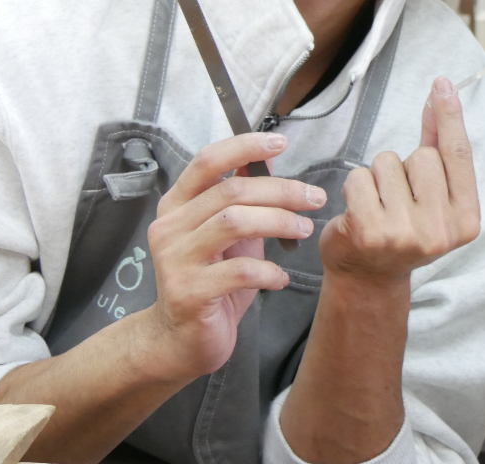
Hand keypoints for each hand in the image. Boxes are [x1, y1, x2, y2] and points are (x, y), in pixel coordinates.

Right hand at [143, 133, 326, 378]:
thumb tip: (270, 159)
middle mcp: (169, 227)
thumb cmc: (211, 280)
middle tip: (315, 198)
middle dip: (282, 190)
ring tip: (304, 230)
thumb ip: (243, 199)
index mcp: (177, 206)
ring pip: (234, 222)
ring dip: (279, 222)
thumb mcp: (228, 234)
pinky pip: (239, 271)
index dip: (244, 146)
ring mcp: (175, 260)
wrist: (179, 341)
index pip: (207, 161)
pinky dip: (269, 270)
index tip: (280, 142)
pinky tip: (281, 278)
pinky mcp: (188, 293)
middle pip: (231, 191)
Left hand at [319, 77, 480, 285]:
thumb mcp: (432, 195)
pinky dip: (355, 187)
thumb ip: (439, 147)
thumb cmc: (403, 228)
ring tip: (379, 206)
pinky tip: (358, 211)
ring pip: (388, 163)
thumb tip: (441, 96)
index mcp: (466, 219)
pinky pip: (360, 177)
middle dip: (405, 166)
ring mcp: (405, 233)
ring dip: (378, 176)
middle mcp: (441, 230)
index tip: (442, 84)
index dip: (450, 116)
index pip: (458, 155)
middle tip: (399, 199)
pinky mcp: (369, 232)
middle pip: (422, 156)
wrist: (368, 278)